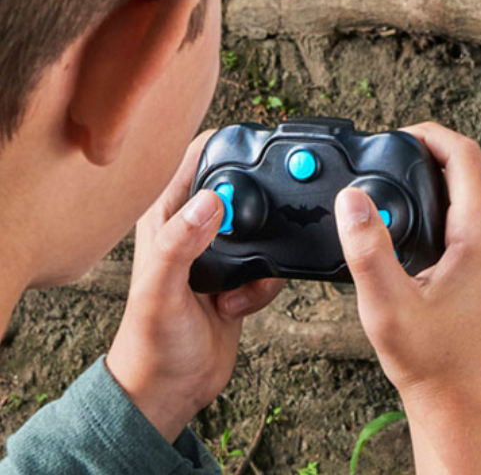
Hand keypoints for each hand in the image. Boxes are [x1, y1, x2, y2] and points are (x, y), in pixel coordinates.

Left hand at [106, 130, 284, 442]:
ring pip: (265, 222)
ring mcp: (218, 249)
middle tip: (252, 236)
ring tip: (238, 281)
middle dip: (259, 204)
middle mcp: (193, 224)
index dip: (228, 145)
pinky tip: (238, 304)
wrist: (171, 391)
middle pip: (242, 183)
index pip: (199, 155)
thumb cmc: (150, 345)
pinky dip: (266, 281)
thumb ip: (179, 244)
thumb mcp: (160, 292)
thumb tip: (212, 200)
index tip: (257, 153)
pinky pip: (273, 258)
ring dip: (264, 251)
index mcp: (166, 215)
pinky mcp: (241, 272)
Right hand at [335, 122, 480, 474]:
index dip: (428, 133)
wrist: (469, 412)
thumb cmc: (435, 366)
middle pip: (469, 171)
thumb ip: (367, 248)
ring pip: (474, 196)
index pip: (463, 153)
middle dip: (426, 162)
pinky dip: (450, 214)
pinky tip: (420, 236)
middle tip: (386, 167)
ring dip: (437, 190)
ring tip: (396, 200)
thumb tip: (351, 198)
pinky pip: (480, 220)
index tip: (396, 133)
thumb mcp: (388, 307)